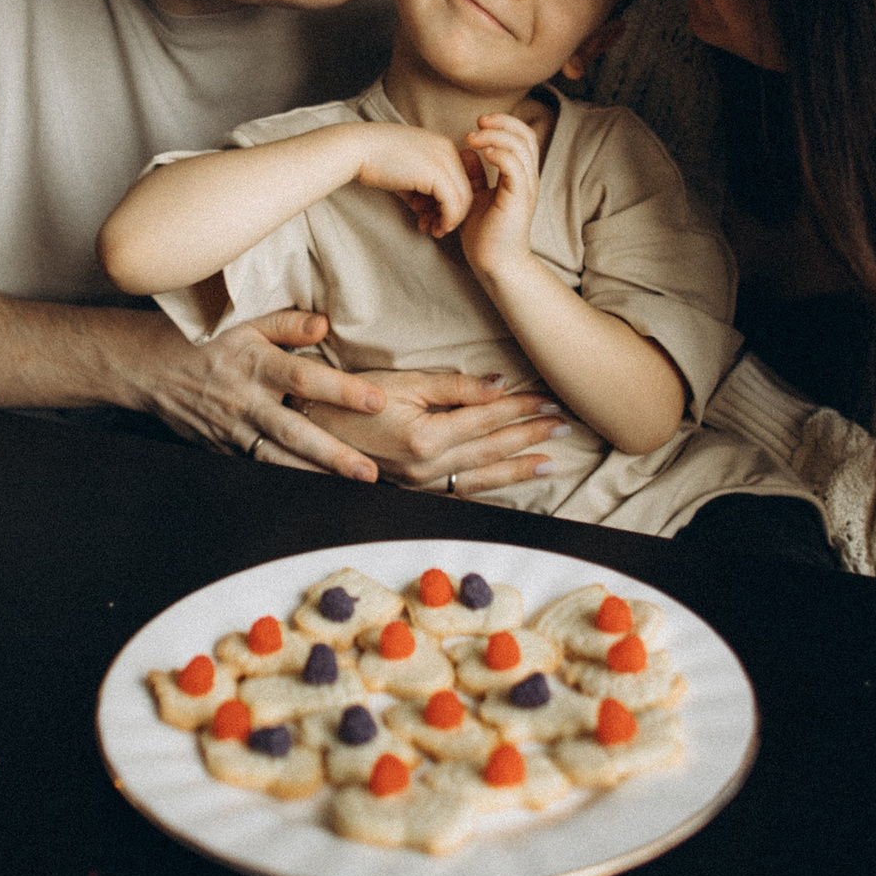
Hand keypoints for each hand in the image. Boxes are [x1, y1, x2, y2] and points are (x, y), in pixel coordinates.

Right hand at [126, 309, 387, 481]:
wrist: (149, 369)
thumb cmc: (204, 340)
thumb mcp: (242, 321)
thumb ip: (286, 323)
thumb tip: (325, 324)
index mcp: (254, 363)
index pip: (304, 377)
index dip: (341, 390)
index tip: (378, 401)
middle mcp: (245, 400)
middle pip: (295, 431)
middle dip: (334, 453)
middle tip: (370, 471)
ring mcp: (233, 430)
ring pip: (279, 459)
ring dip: (316, 475)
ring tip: (353, 488)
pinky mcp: (224, 450)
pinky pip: (261, 468)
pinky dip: (289, 480)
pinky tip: (318, 492)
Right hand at [300, 369, 569, 495]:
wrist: (312, 430)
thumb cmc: (352, 400)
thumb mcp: (403, 383)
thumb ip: (454, 387)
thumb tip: (498, 385)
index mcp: (427, 435)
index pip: (488, 418)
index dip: (521, 407)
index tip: (548, 399)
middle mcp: (428, 466)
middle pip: (492, 448)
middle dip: (531, 435)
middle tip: (563, 424)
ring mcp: (423, 483)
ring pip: (483, 475)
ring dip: (520, 467)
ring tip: (551, 461)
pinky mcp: (416, 491)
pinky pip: (462, 491)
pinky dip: (491, 487)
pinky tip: (510, 483)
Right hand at [346, 122, 476, 237]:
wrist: (358, 148)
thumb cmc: (374, 158)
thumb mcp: (404, 170)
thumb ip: (419, 187)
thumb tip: (424, 209)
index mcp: (442, 145)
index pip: (459, 179)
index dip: (450, 202)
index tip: (432, 216)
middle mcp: (448, 150)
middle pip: (465, 189)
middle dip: (452, 214)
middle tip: (437, 228)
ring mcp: (445, 160)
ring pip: (463, 199)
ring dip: (450, 220)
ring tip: (434, 230)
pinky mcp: (437, 174)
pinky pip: (452, 204)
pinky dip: (447, 220)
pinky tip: (433, 227)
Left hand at [457, 111, 541, 276]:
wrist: (494, 264)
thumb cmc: (486, 235)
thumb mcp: (476, 197)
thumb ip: (475, 175)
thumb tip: (465, 152)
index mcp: (520, 177)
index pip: (522, 137)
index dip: (504, 123)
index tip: (479, 123)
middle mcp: (528, 179)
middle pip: (525, 136)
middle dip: (502, 123)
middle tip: (477, 123)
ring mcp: (526, 189)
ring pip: (521, 147)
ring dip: (495, 136)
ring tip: (473, 137)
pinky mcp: (518, 199)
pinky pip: (515, 167)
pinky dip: (499, 154)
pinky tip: (482, 153)